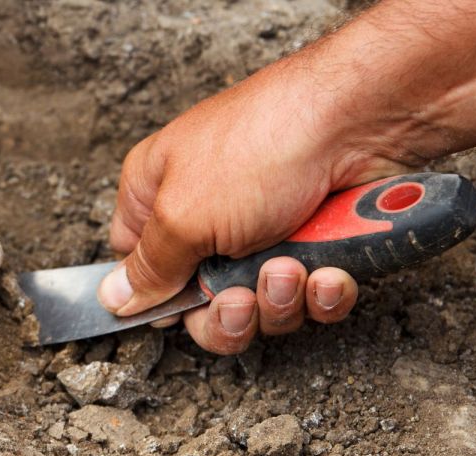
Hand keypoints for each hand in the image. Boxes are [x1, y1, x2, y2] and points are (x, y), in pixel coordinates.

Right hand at [98, 58, 400, 353]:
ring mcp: (263, 231)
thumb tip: (114, 298)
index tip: (176, 311)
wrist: (361, 121)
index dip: (155, 298)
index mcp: (156, 196)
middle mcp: (205, 216)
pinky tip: (327, 272)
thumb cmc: (262, 144)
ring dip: (278, 300)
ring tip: (291, 267)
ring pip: (259, 307)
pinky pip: (309, 299)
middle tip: (241, 299)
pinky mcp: (315, 244)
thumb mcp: (183, 215)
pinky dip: (320, 294)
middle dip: (227, 314)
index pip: (136, 266)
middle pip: (199, 303)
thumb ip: (148, 267)